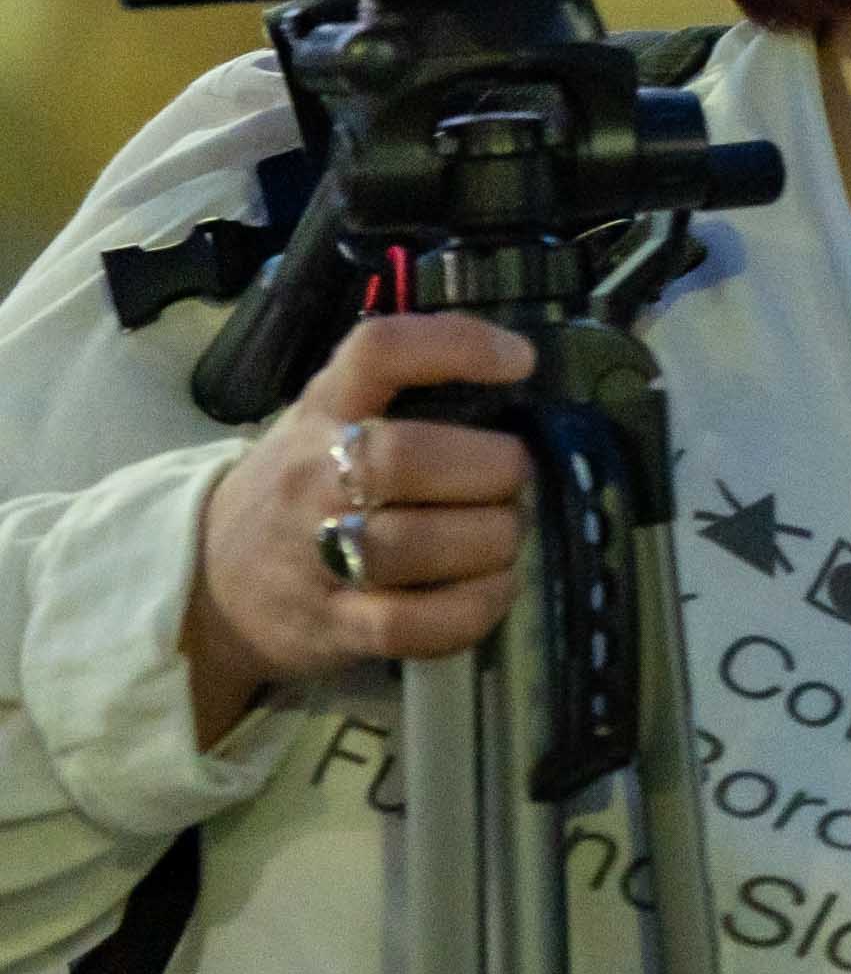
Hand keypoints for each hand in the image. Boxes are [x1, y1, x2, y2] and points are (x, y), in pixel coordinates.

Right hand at [182, 316, 538, 742]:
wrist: (208, 586)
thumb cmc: (298, 491)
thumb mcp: (328, 420)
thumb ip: (402, 391)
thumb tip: (519, 372)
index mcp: (321, 411)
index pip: (379, 352)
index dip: (459, 346)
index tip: (520, 362)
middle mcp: (312, 476)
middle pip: (412, 458)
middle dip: (496, 470)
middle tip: (512, 482)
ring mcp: (314, 556)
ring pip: (422, 543)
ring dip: (494, 541)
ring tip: (502, 536)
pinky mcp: (332, 627)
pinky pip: (418, 623)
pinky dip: (478, 606)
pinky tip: (493, 587)